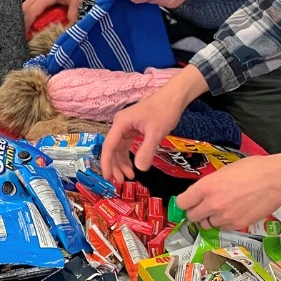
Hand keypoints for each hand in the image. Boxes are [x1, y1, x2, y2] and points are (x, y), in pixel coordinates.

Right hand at [22, 0, 87, 30]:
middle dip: (21, 20)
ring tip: (26, 28)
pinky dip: (30, 10)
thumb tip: (70, 28)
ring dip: (24, 15)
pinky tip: (34, 17)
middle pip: (24, 8)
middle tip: (22, 33)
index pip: (32, 12)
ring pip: (26, 4)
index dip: (26, 24)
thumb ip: (73, 13)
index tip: (23, 35)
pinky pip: (31, 1)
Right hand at [101, 66, 209, 181]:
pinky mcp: (134, 129)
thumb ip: (146, 150)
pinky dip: (128, 156)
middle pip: (112, 149)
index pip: (109, 146)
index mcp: (121, 123)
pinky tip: (133, 167)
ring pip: (119, 148)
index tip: (107, 178)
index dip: (106, 163)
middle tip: (120, 182)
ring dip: (122, 163)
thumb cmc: (164, 111)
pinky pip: (127, 145)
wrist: (174, 97)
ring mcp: (127, 127)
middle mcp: (120, 125)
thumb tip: (139, 168)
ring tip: (129, 177)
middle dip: (115, 166)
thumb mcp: (156, 133)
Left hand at [177, 153, 280, 231]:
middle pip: (192, 216)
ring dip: (210, 218)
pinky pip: (223, 228)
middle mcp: (212, 204)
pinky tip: (233, 213)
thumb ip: (211, 184)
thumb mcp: (225, 171)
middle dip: (196, 212)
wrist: (276, 180)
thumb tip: (204, 192)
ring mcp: (225, 217)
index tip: (188, 201)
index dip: (185, 202)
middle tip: (202, 207)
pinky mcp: (237, 225)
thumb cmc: (253, 169)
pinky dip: (225, 223)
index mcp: (206, 187)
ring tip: (221, 210)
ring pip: (207, 224)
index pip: (182, 202)